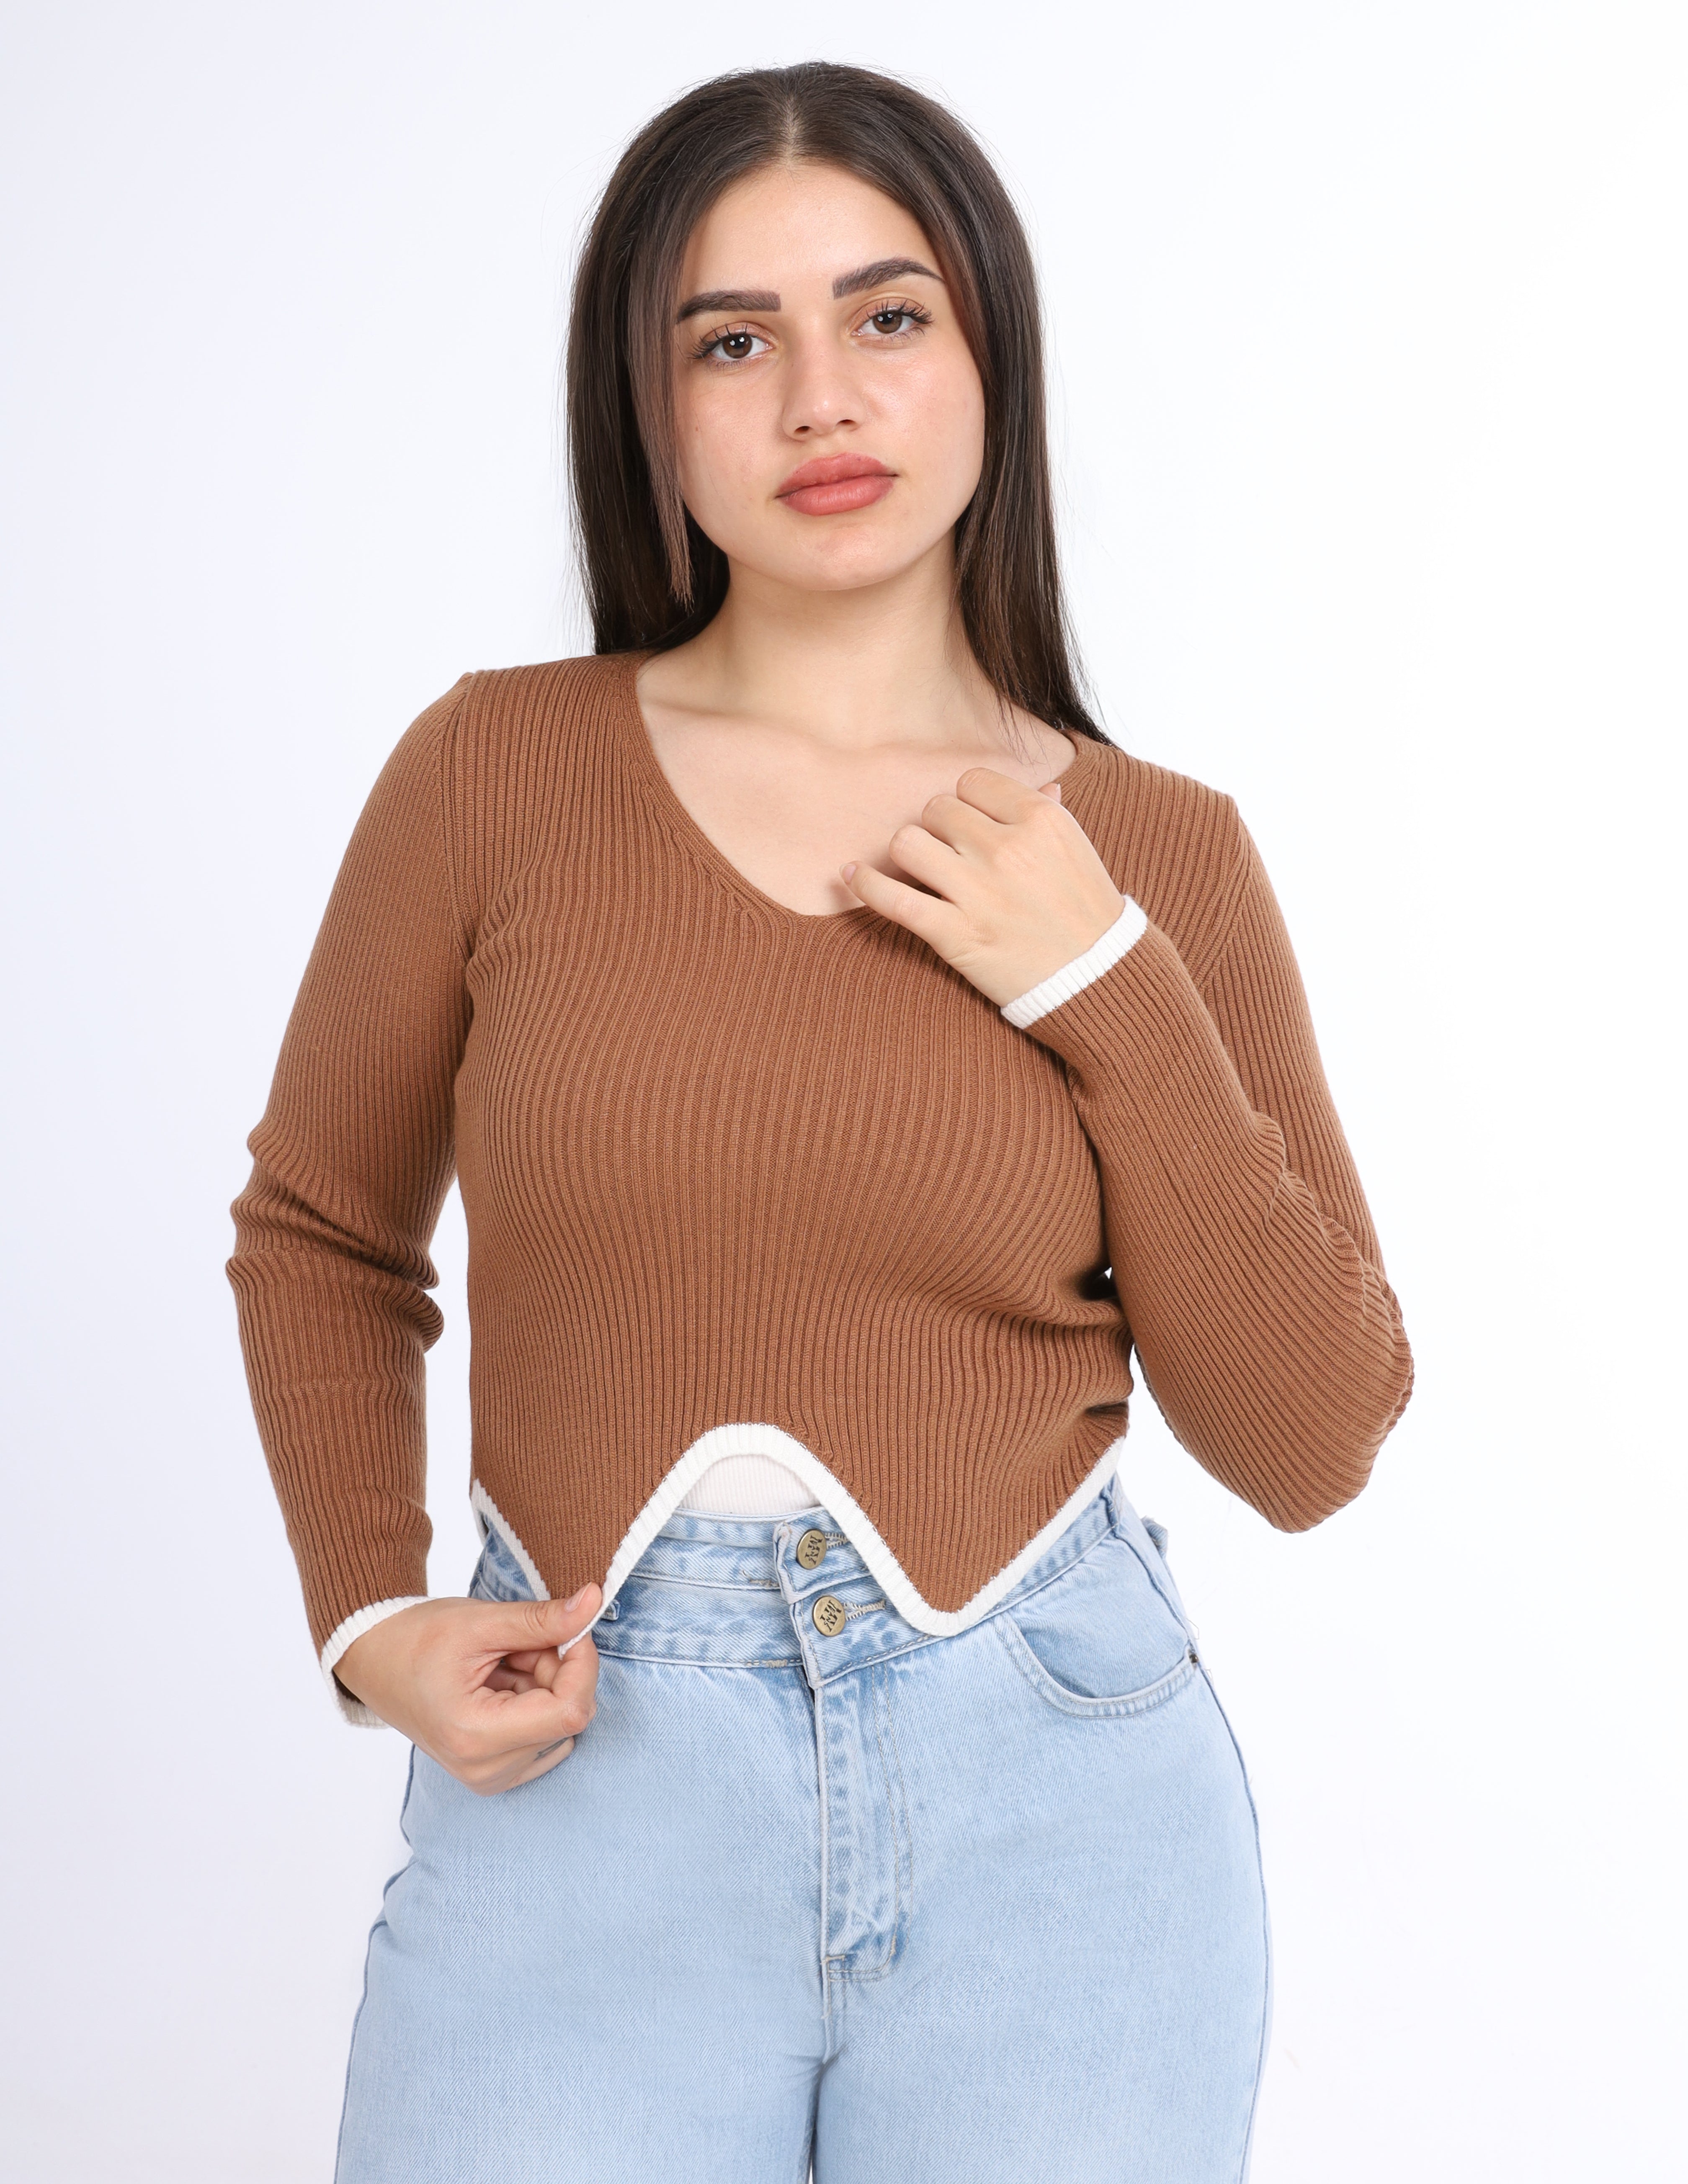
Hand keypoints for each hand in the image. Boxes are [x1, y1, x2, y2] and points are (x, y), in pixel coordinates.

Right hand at [335, 1587, 602, 1795]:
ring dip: (544, 1684)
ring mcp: (491, 1777)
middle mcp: (487, 1770)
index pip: (570, 1710)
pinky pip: (547, 1736)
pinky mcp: (496, 1774)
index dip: (582, 1663)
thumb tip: (594, 1601)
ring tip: (501, 1663)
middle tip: (517, 1643)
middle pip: (567, 1715)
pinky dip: (535, 1702)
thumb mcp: (482, 1622)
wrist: (375, 1661)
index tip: (571, 1626)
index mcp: (477, 1737)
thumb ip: (543, 1620)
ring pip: (560, 1724)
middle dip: (556, 1669)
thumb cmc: (417, 1639)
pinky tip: (501, 1684)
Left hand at [840, 773, 1126, 1007]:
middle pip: (936, 810)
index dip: (966, 804)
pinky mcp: (955, 935)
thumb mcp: (1076, 851)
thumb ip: (1048, 814)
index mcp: (1039, 819)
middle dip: (939, 830)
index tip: (972, 826)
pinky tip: (849, 875)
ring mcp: (979, 892)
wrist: (1097, 979)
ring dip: (909, 855)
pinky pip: (891, 898)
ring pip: (908, 843)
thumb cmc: (1086, 912)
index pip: (971, 783)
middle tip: (952, 856)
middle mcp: (1007, 848)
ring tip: (922, 871)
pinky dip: (863, 884)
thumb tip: (1043, 784)